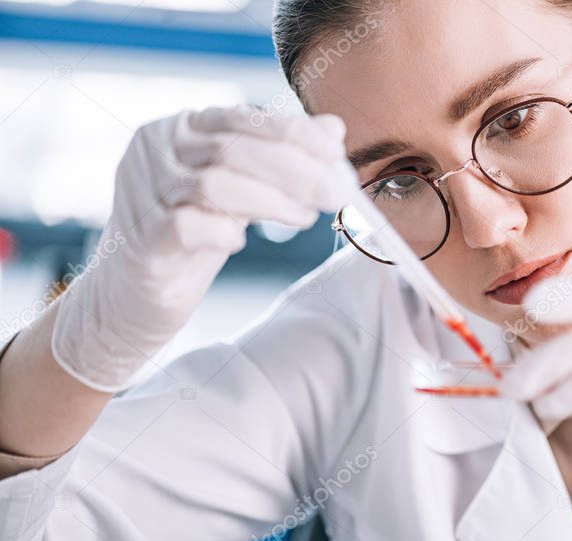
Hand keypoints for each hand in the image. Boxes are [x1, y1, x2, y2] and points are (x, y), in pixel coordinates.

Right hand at [51, 106, 357, 391]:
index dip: (293, 133)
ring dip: (272, 201)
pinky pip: (189, 227)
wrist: (135, 292)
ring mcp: (142, 192)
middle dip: (295, 171)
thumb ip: (282, 157)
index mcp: (180, 129)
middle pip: (234, 149)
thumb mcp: (244, 189)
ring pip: (215, 184)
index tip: (335, 153)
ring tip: (304, 218)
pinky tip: (239, 242)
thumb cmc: (195, 234)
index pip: (242, 117)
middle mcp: (155, 151)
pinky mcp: (142, 239)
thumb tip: (333, 128)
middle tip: (335, 194)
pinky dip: (224, 233)